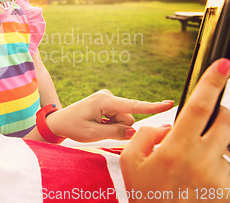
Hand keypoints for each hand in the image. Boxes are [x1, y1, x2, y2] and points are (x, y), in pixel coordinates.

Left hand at [46, 90, 173, 141]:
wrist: (59, 121)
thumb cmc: (73, 127)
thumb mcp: (93, 133)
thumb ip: (115, 133)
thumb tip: (135, 131)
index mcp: (105, 101)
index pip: (133, 106)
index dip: (152, 107)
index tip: (170, 103)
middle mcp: (108, 96)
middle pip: (127, 118)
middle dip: (118, 128)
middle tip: (98, 129)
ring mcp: (108, 99)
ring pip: (123, 120)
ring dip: (113, 127)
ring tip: (95, 126)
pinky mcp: (107, 103)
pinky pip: (117, 118)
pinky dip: (110, 124)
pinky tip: (97, 124)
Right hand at [120, 59, 229, 201]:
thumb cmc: (147, 198)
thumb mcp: (130, 164)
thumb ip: (143, 136)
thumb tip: (163, 126)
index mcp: (178, 150)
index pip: (199, 107)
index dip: (211, 83)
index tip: (220, 65)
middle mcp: (203, 161)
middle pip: (226, 121)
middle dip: (220, 114)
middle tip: (205, 123)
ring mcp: (220, 178)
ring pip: (220, 150)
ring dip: (206, 154)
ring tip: (186, 176)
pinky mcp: (229, 192)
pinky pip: (222, 173)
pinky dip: (209, 175)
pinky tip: (193, 189)